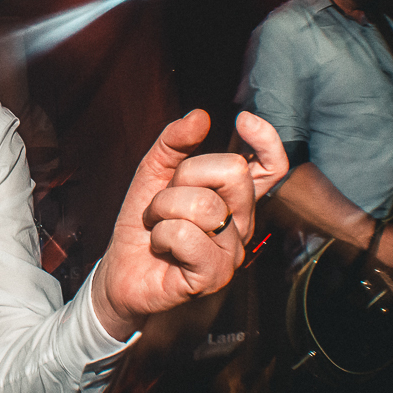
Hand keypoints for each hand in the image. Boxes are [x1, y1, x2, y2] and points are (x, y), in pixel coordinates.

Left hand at [92, 110, 285, 339]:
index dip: (267, 141)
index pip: (271, 168)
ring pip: (204, 205)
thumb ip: (174, 143)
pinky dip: (161, 235)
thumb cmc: (143, 224)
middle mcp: (241, 224)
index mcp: (233, 199)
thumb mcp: (152, 173)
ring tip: (157, 227)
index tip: (244, 120)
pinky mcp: (214, 276)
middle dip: (184, 176)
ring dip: (163, 210)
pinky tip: (161, 249)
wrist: (120, 270)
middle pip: (233, 172)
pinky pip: (185, 235)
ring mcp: (231, 253)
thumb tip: (200, 116)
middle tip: (163, 200)